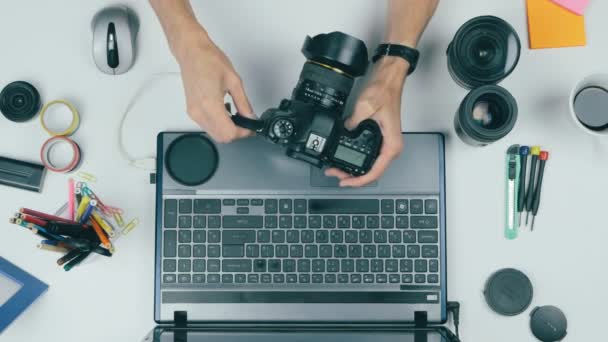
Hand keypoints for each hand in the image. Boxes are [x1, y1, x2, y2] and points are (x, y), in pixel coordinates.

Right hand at [175, 29, 254, 142]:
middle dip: (236, 133)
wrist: (192, 52)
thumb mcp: (234, 81)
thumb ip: (244, 103)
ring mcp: (193, 112)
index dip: (243, 133)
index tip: (250, 128)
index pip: (229, 132)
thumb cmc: (208, 60)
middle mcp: (199, 111)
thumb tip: (250, 116)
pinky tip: (225, 113)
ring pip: (214, 133)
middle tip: (246, 124)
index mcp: (210, 104)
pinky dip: (218, 124)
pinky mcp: (191, 110)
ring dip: (227, 130)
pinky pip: (207, 126)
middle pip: (221, 137)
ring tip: (237, 116)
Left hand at [325, 57, 408, 186]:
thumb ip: (353, 123)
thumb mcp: (365, 108)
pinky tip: (346, 159)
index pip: (375, 172)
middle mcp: (391, 146)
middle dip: (353, 176)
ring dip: (355, 170)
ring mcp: (386, 143)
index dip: (359, 181)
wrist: (388, 79)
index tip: (346, 182)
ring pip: (371, 165)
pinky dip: (358, 160)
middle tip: (336, 175)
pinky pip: (370, 156)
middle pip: (372, 171)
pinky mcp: (380, 138)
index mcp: (391, 144)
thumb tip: (344, 132)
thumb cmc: (385, 91)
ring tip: (338, 169)